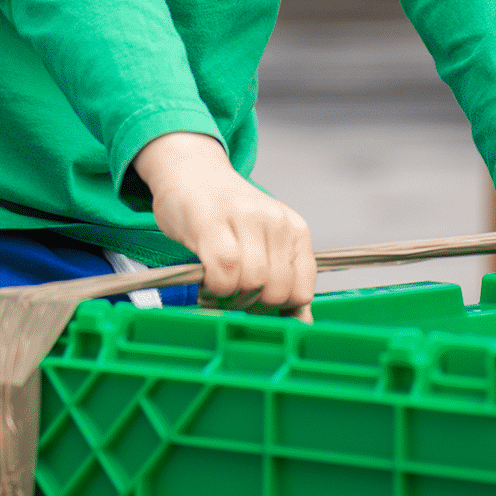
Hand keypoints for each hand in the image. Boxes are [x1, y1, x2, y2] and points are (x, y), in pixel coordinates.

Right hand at [133, 131, 314, 315]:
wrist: (194, 173)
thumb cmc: (228, 213)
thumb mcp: (266, 243)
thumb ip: (284, 279)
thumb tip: (301, 323)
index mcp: (295, 230)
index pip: (302, 290)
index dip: (279, 311)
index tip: (258, 308)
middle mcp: (276, 222)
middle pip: (276, 290)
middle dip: (252, 307)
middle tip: (233, 298)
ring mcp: (245, 219)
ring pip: (251, 282)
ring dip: (230, 298)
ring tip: (217, 287)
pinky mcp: (211, 222)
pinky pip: (223, 271)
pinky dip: (213, 288)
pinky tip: (206, 281)